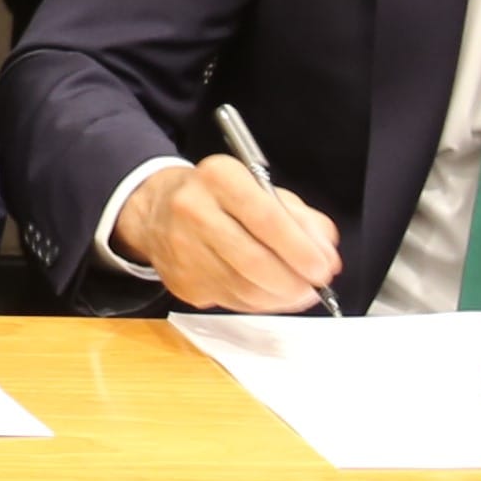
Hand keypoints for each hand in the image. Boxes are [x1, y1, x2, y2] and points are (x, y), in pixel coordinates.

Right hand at [109, 155, 344, 310]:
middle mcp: (194, 210)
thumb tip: (325, 253)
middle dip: (294, 282)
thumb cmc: (218, 198)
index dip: (299, 249)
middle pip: (254, 260)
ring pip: (244, 288)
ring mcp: (183, 250)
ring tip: (297, 292)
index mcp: (219, 178)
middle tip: (315, 288)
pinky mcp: (181, 282)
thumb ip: (300, 217)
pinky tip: (268, 293)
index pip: (266, 218)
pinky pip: (231, 302)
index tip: (323, 268)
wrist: (156, 210)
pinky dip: (258, 303)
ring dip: (280, 297)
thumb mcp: (260, 189)